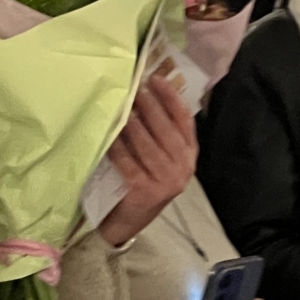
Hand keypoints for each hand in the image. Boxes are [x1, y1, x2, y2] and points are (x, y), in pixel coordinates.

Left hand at [97, 74, 197, 247]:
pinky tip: (110, 134)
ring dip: (133, 123)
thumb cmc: (144, 181)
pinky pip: (128, 162)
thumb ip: (160, 134)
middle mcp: (183, 168)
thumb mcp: (161, 158)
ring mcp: (166, 181)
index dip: (171, 97)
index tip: (156, 79)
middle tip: (135, 89)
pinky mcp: (146, 191)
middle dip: (150, 106)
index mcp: (189, 156)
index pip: (184, 120)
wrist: (131, 220)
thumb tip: (145, 95)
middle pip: (166, 130)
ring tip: (123, 107)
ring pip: (147, 145)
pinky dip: (117, 147)